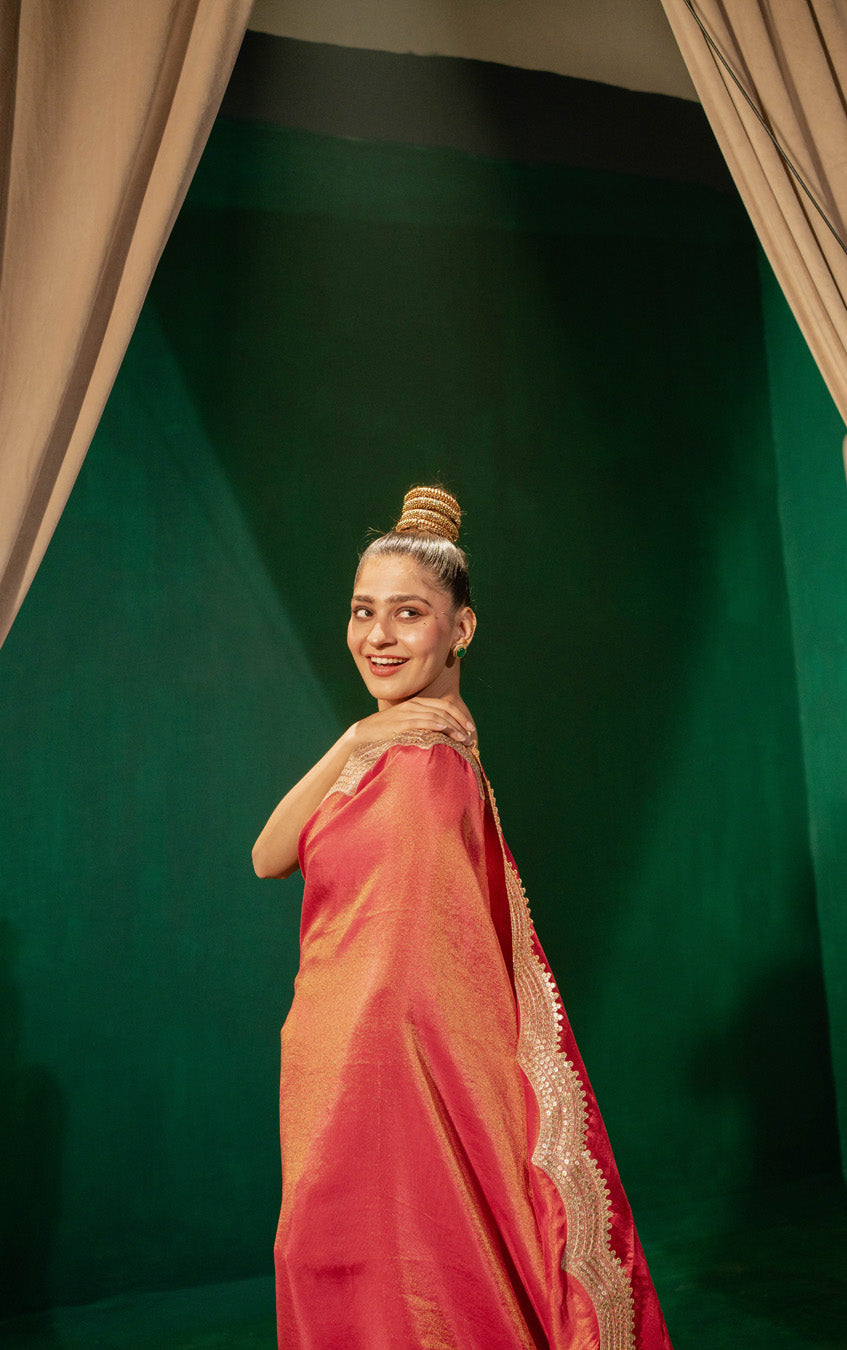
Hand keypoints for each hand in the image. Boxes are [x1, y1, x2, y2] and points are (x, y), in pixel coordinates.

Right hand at [351, 696, 475, 747]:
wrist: (362, 734)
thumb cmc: (385, 732)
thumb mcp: (406, 724)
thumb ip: (422, 724)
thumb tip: (442, 735)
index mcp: (417, 703)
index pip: (444, 705)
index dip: (459, 715)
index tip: (470, 728)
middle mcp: (414, 705)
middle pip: (444, 710)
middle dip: (459, 723)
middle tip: (470, 737)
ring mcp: (406, 713)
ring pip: (436, 716)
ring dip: (452, 728)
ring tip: (462, 739)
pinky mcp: (400, 723)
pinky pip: (421, 722)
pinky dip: (435, 724)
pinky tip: (444, 730)